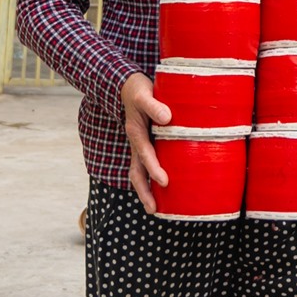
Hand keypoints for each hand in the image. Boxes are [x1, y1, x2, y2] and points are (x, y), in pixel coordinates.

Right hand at [121, 72, 171, 212]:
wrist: (128, 87)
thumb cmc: (138, 90)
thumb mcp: (145, 94)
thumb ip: (154, 105)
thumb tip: (168, 118)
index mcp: (136, 133)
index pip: (145, 155)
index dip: (154, 168)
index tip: (164, 182)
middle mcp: (135, 143)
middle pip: (136, 173)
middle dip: (144, 192)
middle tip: (153, 209)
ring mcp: (138, 146)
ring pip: (138, 173)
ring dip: (144, 191)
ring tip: (154, 209)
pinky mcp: (143, 145)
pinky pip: (143, 167)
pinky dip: (148, 180)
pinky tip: (161, 190)